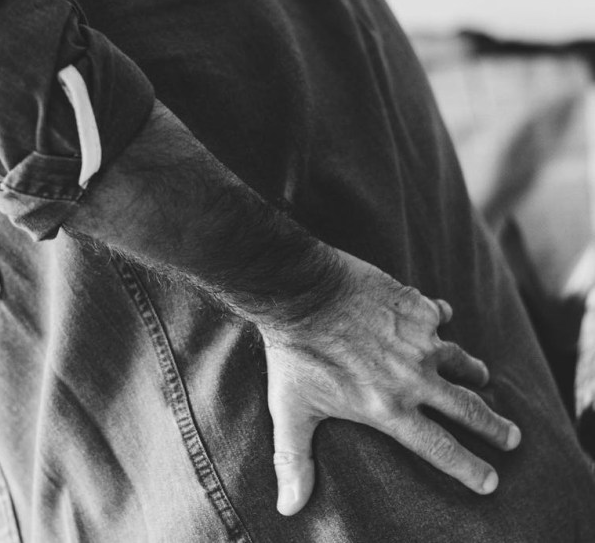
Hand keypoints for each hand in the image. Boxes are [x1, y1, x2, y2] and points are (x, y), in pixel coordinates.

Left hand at [263, 250, 520, 515]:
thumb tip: (289, 508)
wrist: (302, 292)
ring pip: (460, 361)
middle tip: (512, 437)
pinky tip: (442, 315)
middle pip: (466, 409)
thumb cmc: (294, 353)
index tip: (490, 481)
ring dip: (473, 372)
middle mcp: (413, 378)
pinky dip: (441, 317)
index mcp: (388, 409)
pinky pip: (438, 314)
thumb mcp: (291, 410)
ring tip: (481, 377)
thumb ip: (294, 459)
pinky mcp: (416, 306)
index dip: (468, 467)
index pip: (439, 447)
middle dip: (493, 427)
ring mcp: (419, 341)